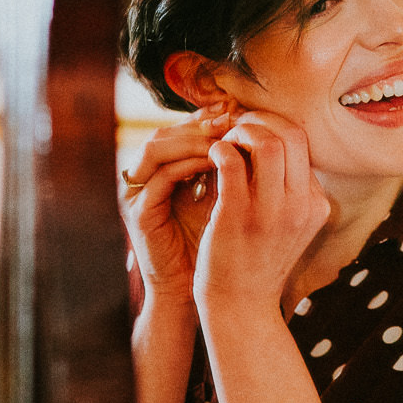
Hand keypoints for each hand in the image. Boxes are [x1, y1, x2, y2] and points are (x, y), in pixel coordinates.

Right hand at [121, 103, 238, 308]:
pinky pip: (161, 177)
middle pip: (167, 130)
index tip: (241, 109)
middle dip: (202, 122)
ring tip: (226, 136)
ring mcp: (138, 194)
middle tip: (233, 118)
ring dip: (194, 138)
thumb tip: (264, 128)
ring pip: (157, 146)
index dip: (209, 116)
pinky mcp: (139, 213)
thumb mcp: (231, 196)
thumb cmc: (224, 245)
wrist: (209, 293)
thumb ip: (237, 166)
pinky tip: (217, 161)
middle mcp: (146, 177)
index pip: (181, 129)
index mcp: (166, 170)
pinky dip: (188, 164)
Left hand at [193, 111, 331, 319]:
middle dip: (260, 120)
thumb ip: (288, 188)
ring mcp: (272, 212)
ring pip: (267, 142)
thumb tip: (271, 142)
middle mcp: (302, 205)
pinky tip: (213, 156)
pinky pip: (232, 162)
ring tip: (225, 141)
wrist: (240, 307)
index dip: (274, 126)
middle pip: (292, 134)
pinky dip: (220, 150)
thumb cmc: (256, 260)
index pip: (303, 143)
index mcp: (317, 203)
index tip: (251, 129)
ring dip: (241, 132)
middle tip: (237, 127)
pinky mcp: (239, 217)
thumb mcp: (289, 224)